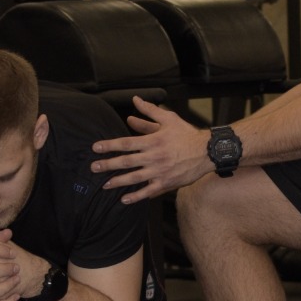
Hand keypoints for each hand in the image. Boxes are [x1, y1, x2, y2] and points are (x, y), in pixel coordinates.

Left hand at [89, 96, 212, 202]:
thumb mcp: (168, 119)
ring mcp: (159, 171)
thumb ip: (149, 111)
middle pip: (126, 161)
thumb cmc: (186, 134)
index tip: (96, 148)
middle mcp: (154, 157)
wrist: (207, 151)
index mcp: (153, 141)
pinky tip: (124, 200)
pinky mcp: (166, 183)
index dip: (109, 146)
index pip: (126, 143)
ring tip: (104, 185)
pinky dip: (136, 196)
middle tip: (93, 168)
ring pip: (134, 178)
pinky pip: (148, 192)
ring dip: (117, 182)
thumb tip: (134, 101)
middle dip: (108, 165)